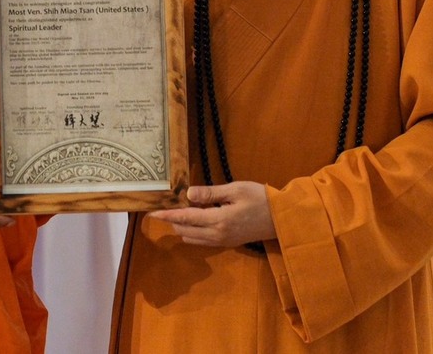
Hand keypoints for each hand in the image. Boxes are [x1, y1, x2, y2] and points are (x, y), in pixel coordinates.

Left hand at [148, 181, 274, 247]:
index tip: (151, 212)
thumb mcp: (235, 190)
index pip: (185, 218)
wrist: (281, 218)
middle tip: (165, 204)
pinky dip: (192, 231)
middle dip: (172, 219)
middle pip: (185, 229)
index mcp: (218, 221)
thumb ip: (210, 193)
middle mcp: (217, 235)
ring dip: (182, 226)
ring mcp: (222, 241)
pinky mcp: (227, 243)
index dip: (166, 214)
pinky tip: (193, 218)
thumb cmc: (260, 199)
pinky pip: (202, 241)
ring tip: (177, 210)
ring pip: (192, 237)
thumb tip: (188, 194)